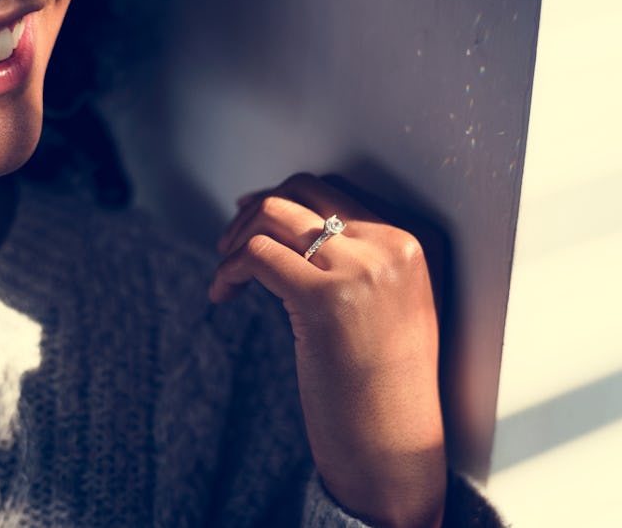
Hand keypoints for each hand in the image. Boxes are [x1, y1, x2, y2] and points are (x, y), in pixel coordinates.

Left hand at [210, 173, 446, 527]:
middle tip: (230, 242)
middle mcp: (395, 246)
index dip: (284, 201)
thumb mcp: (386, 308)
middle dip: (257, 210)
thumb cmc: (383, 387)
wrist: (395, 447)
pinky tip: (222, 294)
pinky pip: (256, 255)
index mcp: (417, 244)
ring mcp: (363, 269)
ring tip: (225, 273)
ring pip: (275, 214)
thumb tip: (285, 223)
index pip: (337, 191)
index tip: (251, 219)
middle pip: (304, 191)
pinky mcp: (325, 298)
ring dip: (238, 238)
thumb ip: (353, 262)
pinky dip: (229, 270)